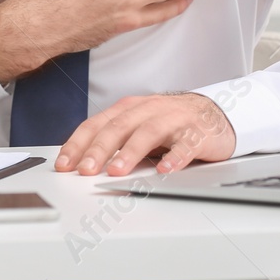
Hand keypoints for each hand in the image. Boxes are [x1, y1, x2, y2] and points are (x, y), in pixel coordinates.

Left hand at [56, 92, 235, 175]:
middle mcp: (149, 109)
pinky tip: (165, 170)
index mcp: (130, 109)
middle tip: (85, 170)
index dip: (79, 143)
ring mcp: (175, 118)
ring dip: (130, 152)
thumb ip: (115, 142)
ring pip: (149, 132)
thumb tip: (83, 164)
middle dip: (99, 149)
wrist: (214, 114)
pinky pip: (185, 144)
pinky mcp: (198, 132)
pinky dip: (175, 157)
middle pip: (120, 126)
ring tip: (117, 171)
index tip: (65, 164)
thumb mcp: (138, 128)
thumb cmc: (170, 124)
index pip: (98, 124)